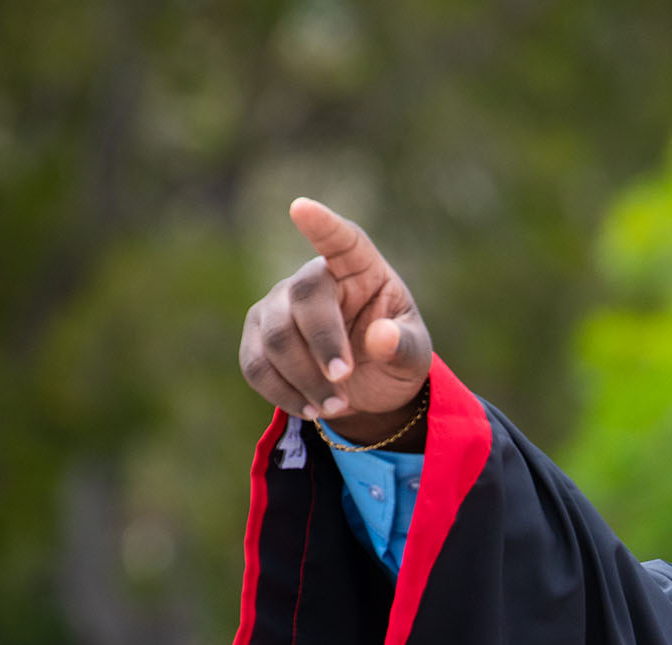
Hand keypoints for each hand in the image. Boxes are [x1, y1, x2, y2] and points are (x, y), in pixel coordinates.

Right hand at [238, 198, 432, 442]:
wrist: (368, 388)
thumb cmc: (395, 355)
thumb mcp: (414, 356)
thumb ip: (404, 346)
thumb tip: (382, 337)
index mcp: (359, 269)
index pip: (340, 241)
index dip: (322, 226)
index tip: (302, 208)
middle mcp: (312, 280)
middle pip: (302, 300)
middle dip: (322, 345)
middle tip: (344, 383)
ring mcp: (277, 306)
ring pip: (275, 338)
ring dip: (304, 379)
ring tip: (338, 406)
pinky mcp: (257, 339)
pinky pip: (257, 365)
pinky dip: (283, 393)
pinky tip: (310, 408)